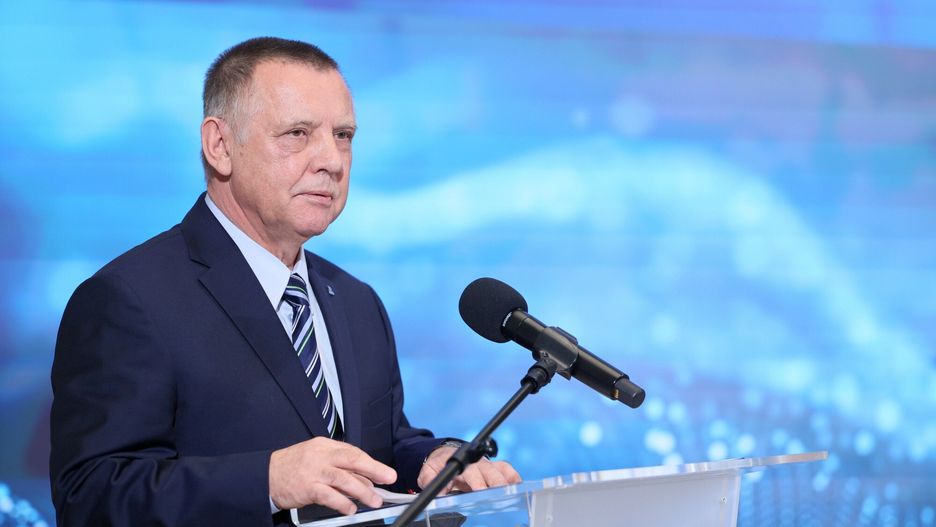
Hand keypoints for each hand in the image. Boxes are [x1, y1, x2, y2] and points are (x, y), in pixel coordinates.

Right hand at [269, 436, 396, 513]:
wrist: (266, 475)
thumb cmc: (293, 467)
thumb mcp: (316, 457)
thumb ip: (338, 465)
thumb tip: (364, 478)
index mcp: (325, 445)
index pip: (353, 452)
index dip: (371, 463)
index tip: (385, 472)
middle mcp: (321, 455)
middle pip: (353, 460)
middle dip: (374, 470)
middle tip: (389, 479)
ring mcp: (314, 471)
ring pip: (344, 479)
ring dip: (362, 490)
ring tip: (373, 500)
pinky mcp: (307, 487)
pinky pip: (329, 495)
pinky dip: (342, 502)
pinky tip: (351, 508)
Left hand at [417, 445, 520, 493]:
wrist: (443, 454)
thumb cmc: (437, 464)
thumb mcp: (428, 472)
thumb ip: (430, 480)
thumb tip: (440, 492)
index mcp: (461, 464)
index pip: (471, 472)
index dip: (477, 482)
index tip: (481, 491)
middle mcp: (477, 463)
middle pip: (490, 471)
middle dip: (496, 482)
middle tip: (501, 495)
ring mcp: (486, 464)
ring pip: (500, 469)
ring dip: (508, 479)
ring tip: (515, 491)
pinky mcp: (493, 467)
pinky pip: (506, 469)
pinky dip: (514, 476)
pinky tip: (519, 486)